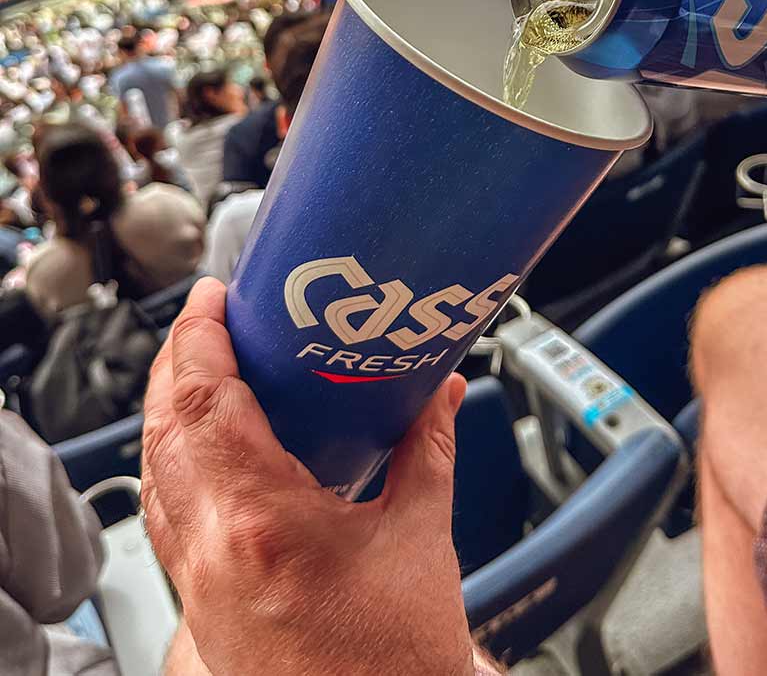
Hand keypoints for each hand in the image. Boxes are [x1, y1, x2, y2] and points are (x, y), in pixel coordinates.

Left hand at [142, 278, 474, 675]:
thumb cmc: (394, 661)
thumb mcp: (420, 536)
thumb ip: (428, 448)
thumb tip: (441, 390)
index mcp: (262, 520)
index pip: (204, 402)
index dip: (199, 337)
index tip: (212, 298)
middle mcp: (212, 550)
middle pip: (164, 429)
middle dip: (176, 362)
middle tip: (209, 320)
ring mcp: (198, 581)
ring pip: (155, 473)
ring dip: (170, 410)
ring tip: (204, 370)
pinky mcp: (201, 604)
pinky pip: (167, 515)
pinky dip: (176, 463)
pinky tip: (209, 450)